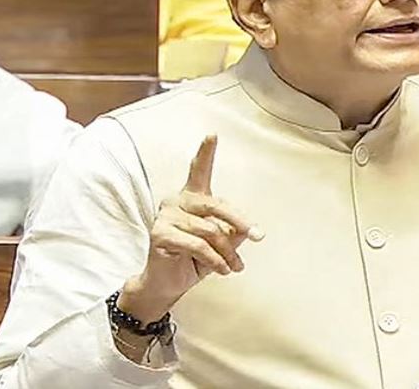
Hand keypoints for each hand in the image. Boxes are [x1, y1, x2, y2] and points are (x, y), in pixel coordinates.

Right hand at [118, 135, 263, 323]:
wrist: (168, 283)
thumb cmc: (194, 259)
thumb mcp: (221, 244)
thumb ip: (232, 231)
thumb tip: (245, 230)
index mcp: (191, 198)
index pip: (198, 171)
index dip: (205, 153)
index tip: (212, 135)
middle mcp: (176, 201)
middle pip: (216, 205)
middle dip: (240, 221)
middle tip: (258, 236)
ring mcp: (166, 216)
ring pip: (210, 231)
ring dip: (228, 253)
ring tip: (234, 267)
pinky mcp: (160, 234)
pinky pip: (199, 246)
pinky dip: (215, 260)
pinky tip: (222, 269)